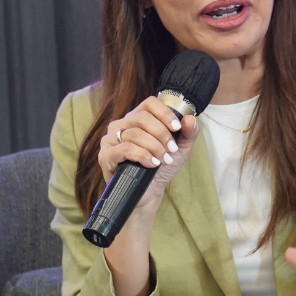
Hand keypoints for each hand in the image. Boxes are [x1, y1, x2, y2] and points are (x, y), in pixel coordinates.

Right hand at [98, 96, 200, 211]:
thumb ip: (188, 133)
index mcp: (137, 118)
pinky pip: (125, 149)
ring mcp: (110, 139)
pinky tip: (152, 164)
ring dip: (155, 147)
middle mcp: (121, 125)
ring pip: (135, 133)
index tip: (177, 128)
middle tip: (172, 149)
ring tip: (164, 159)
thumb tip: (190, 119)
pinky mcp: (105, 155)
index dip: (165, 113)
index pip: (149, 103)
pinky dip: (143, 156)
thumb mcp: (180, 149)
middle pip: (143, 117)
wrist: (149, 192)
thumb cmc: (161, 167)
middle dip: (162, 134)